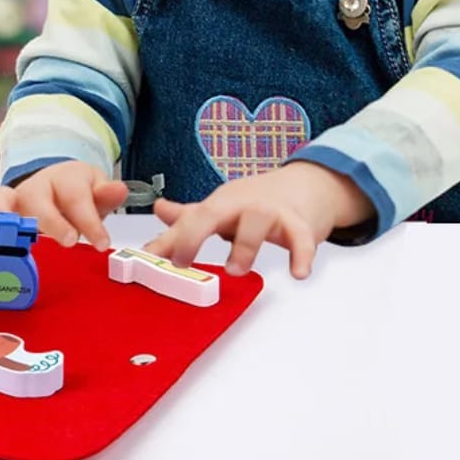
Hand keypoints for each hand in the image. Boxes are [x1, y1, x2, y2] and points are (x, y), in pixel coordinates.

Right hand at [0, 162, 127, 250]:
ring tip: (8, 238)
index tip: (101, 243)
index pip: (76, 197)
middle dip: (53, 220)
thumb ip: (105, 195)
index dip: (89, 221)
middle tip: (70, 240)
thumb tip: (119, 190)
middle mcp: (36, 185)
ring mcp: (14, 198)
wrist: (53, 183)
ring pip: (4, 202)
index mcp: (65, 177)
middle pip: (39, 200)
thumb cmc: (76, 193)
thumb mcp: (95, 191)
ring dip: (6, 218)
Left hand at [144, 161, 373, 278]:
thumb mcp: (220, 208)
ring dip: (244, 246)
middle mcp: (241, 205)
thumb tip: (157, 211)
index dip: (172, 238)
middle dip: (193, 235)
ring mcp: (270, 212)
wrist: (303, 186)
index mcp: (219, 204)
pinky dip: (301, 255)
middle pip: (212, 213)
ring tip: (236, 269)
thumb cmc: (256, 201)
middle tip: (181, 261)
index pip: (189, 219)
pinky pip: (301, 239)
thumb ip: (189, 216)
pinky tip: (298, 273)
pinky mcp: (300, 224)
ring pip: (255, 223)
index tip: (156, 259)